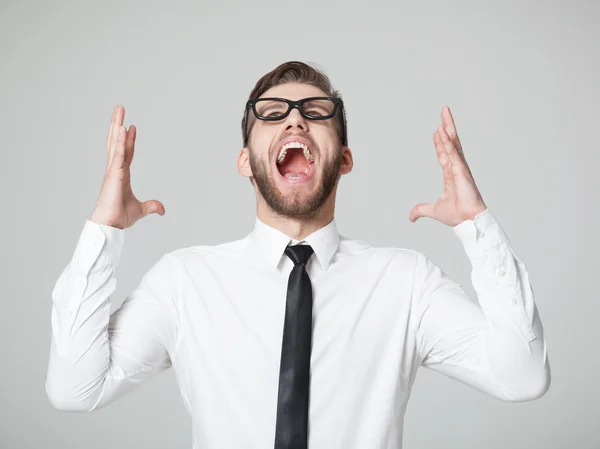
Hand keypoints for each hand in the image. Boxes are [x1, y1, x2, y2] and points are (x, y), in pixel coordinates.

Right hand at [90, 105, 164, 228]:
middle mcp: (115, 169)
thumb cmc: (119, 217)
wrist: (111, 224)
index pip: (126, 153)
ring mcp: (113, 170)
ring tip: (119, 110)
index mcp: (121, 175)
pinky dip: (119, 141)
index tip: (131, 127)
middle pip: (116, 142)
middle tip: (120, 109)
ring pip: (115, 143)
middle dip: (118, 124)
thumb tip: (162, 210)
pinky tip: (121, 128)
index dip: (128, 140)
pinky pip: (117, 153)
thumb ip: (151, 206)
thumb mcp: (141, 209)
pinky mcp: (113, 173)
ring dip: (117, 125)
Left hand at [409, 106, 486, 226]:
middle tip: (444, 111)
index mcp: (451, 174)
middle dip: (447, 127)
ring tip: (444, 114)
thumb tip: (411, 216)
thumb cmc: (457, 215)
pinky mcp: (462, 171)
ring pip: (453, 144)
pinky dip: (448, 143)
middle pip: (451, 142)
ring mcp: (460, 168)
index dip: (440, 142)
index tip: (437, 131)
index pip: (444, 153)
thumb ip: (421, 210)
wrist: (466, 221)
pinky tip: (443, 132)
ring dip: (448, 128)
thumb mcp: (433, 210)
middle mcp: (456, 168)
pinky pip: (453, 154)